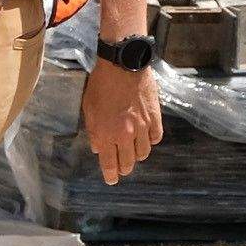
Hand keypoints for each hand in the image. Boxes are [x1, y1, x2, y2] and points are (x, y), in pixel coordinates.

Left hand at [79, 59, 159, 184]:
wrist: (122, 66)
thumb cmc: (100, 86)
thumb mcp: (88, 110)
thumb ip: (94, 132)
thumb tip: (98, 148)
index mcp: (106, 134)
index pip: (110, 163)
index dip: (111, 174)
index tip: (112, 180)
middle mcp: (125, 134)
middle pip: (129, 161)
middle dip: (125, 168)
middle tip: (123, 169)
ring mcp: (142, 126)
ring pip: (144, 151)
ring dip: (138, 155)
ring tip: (135, 153)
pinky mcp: (155, 116)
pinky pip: (156, 137)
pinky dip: (151, 141)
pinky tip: (147, 139)